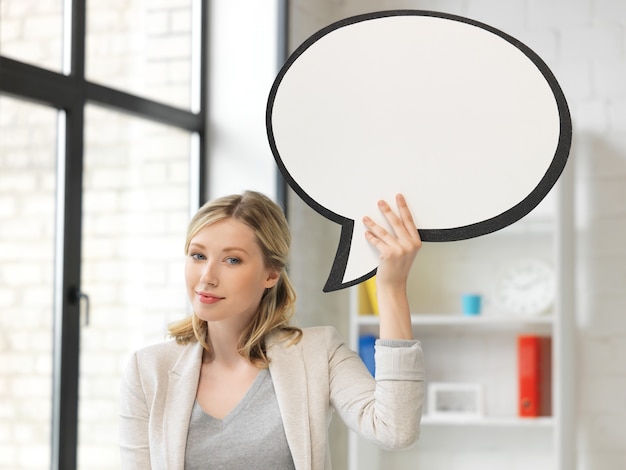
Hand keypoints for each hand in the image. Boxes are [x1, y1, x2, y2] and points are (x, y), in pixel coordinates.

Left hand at [362, 194, 421, 339]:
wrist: (394, 285)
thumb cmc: (399, 268)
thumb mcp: (408, 252)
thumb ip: (405, 239)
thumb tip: (394, 220)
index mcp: (416, 242)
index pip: (409, 221)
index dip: (403, 207)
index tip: (399, 197)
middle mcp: (410, 245)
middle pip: (396, 222)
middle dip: (387, 210)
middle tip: (380, 202)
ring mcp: (400, 249)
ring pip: (383, 231)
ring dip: (372, 223)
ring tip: (365, 218)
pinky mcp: (388, 254)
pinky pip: (377, 241)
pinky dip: (371, 237)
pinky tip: (366, 233)